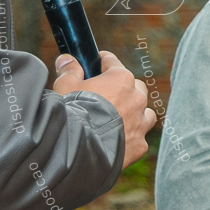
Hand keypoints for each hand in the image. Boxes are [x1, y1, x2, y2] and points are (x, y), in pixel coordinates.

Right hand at [53, 51, 156, 167]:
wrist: (78, 149)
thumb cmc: (72, 112)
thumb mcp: (65, 86)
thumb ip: (69, 71)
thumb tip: (66, 59)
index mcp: (121, 79)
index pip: (112, 62)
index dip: (102, 62)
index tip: (97, 63)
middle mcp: (137, 98)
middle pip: (134, 87)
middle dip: (122, 89)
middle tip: (106, 95)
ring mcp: (141, 122)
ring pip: (144, 112)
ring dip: (134, 112)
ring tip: (118, 118)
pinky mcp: (139, 144)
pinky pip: (139, 137)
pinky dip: (131, 137)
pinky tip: (117, 140)